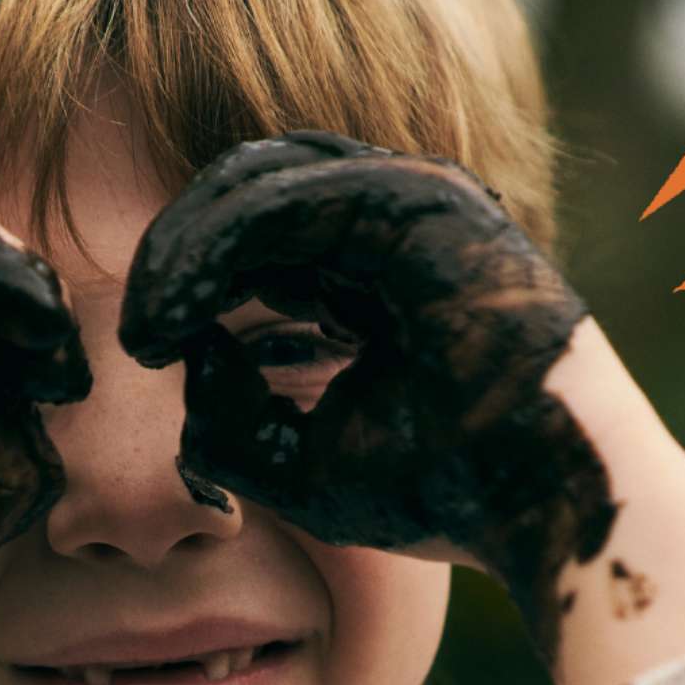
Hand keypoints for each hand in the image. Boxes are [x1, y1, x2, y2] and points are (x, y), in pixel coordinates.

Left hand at [119, 131, 617, 656]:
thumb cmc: (449, 494)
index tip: (142, 346)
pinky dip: (224, 241)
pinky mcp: (424, 201)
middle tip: (135, 330)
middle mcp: (397, 218)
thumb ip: (231, 414)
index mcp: (375, 267)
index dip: (189, 274)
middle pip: (251, 186)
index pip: (257, 227)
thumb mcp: (304, 459)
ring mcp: (417, 198)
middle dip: (178, 250)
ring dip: (188, 246)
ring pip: (265, 179)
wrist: (549, 505)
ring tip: (148, 324)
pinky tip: (183, 303)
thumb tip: (182, 355)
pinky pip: (297, 195)